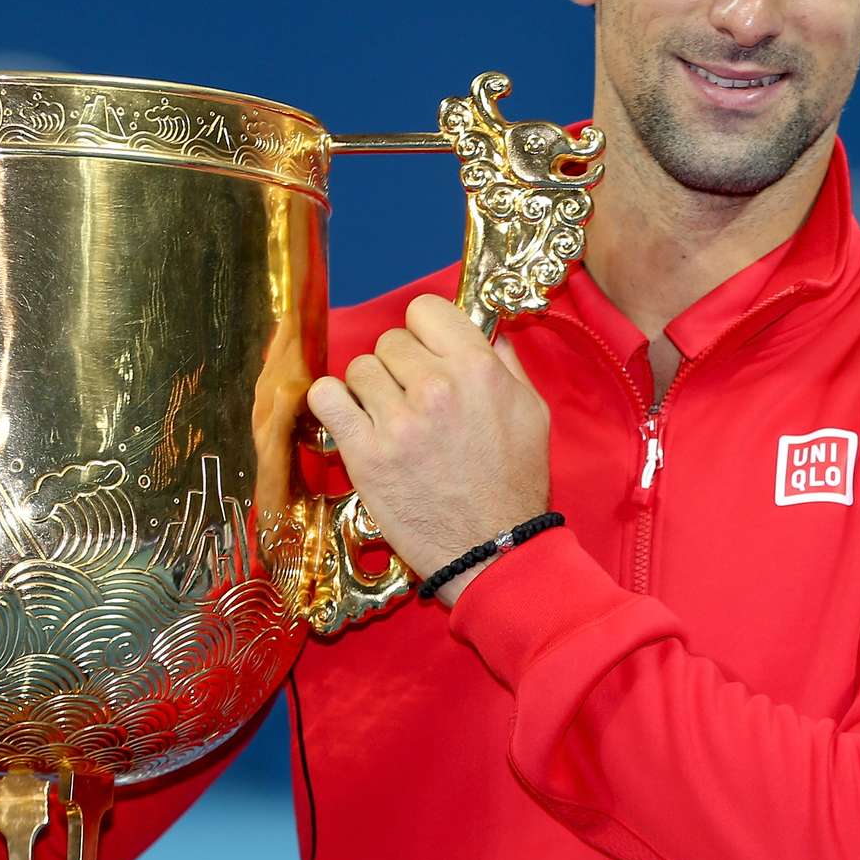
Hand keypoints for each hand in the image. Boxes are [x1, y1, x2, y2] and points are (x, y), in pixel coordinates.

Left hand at [308, 295, 551, 604]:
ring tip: (387, 420)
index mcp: (477, 368)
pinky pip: (326, 398)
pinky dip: (331, 403)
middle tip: (411, 400)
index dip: (424, 331)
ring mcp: (398, 421)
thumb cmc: (515, 485)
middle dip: (398, 367)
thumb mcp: (532, 413)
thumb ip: (507, 366)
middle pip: (389, 341)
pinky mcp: (366, 455)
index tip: (426, 355)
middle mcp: (435, 387)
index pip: (424, 309)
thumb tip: (488, 334)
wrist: (494, 549)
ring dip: (369, 391)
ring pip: (358, 369)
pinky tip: (348, 419)